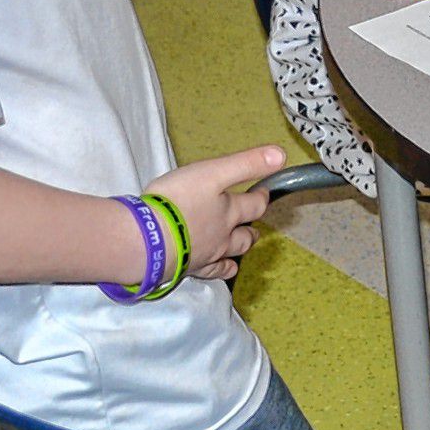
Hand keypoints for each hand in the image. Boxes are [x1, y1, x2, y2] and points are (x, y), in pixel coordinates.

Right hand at [146, 145, 285, 281]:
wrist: (148, 239)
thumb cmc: (178, 201)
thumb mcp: (212, 172)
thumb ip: (246, 164)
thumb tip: (281, 156)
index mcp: (228, 211)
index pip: (254, 205)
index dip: (260, 199)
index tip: (263, 194)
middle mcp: (222, 235)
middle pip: (244, 235)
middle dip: (251, 229)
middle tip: (253, 226)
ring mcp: (207, 254)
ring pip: (231, 254)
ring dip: (240, 248)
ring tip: (243, 245)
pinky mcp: (190, 268)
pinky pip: (212, 272)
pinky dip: (221, 270)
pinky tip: (222, 269)